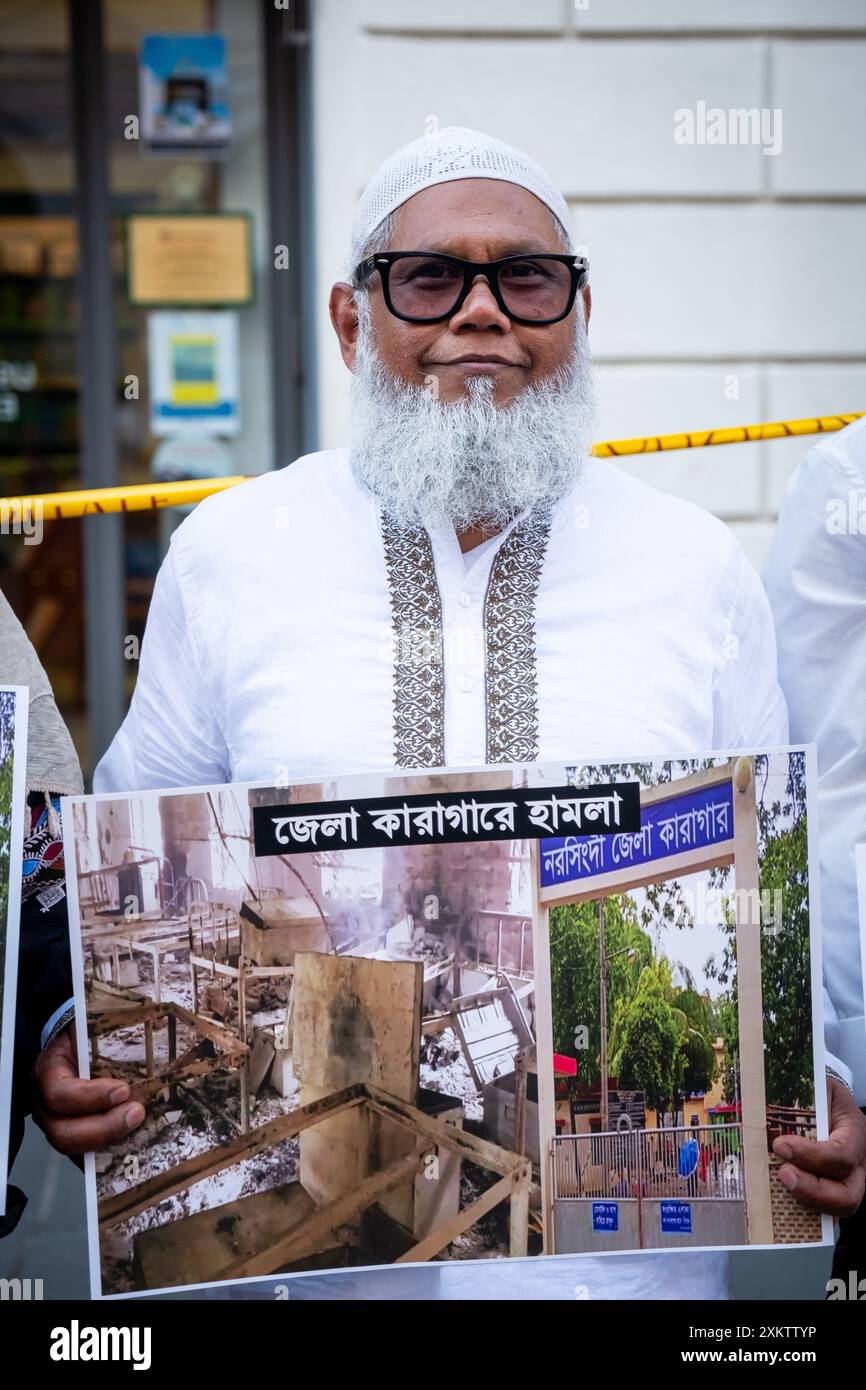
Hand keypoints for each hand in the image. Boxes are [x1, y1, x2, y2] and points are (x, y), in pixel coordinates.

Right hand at [33, 1025, 145, 1155]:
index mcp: (47, 1071)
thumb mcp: (91, 1025)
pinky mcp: (75, 1135)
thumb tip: (152, 1025)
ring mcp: (57, 1123)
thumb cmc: (85, 1031)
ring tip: (138, 1124)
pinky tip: (134, 1146)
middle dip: (103, 1128)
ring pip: (74, 1148)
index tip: (122, 1090)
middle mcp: (46, 1103)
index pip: (58, 1093)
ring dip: (109, 1141)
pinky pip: (86, 1155)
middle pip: (62, 1132)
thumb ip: (110, 1033)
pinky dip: (108, 1154)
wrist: (76, 1036)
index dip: (89, 1097)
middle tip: (137, 1113)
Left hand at [772, 1077, 865, 1217]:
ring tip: (778, 1183)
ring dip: (804, 1202)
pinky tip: (777, 1202)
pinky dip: (800, 1212)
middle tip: (783, 1174)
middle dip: (812, 1191)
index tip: (780, 1145)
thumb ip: (798, 1096)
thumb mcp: (813, 1084)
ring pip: (835, 1209)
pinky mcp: (828, 1189)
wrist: (823, 1094)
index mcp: (853, 1130)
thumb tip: (763, 1102)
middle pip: (848, 1196)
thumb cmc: (818, 1089)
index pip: (843, 1155)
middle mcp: (856, 1162)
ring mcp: (845, 1180)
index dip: (812, 1156)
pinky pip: (820, 1212)